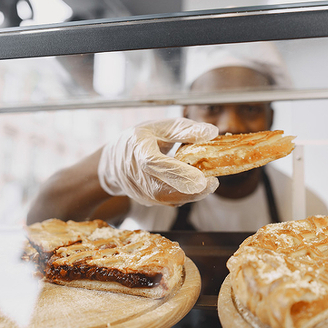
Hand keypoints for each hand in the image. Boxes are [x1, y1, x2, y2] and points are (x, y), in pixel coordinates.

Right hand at [98, 118, 218, 205]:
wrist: (113, 161)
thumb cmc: (139, 140)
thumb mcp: (160, 126)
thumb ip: (185, 130)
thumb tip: (213, 132)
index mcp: (138, 150)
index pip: (156, 164)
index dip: (179, 173)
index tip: (202, 179)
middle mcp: (137, 176)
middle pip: (164, 190)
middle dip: (192, 190)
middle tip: (213, 181)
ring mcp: (141, 192)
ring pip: (170, 199)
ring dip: (192, 193)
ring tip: (207, 180)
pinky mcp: (148, 201)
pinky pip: (170, 201)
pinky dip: (185, 195)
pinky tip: (193, 184)